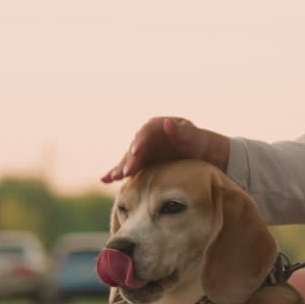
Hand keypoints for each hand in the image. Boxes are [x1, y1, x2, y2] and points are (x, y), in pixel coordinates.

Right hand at [101, 117, 227, 182]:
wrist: (199, 154)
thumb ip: (181, 131)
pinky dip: (116, 173)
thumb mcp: (192, 135)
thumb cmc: (197, 142)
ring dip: (121, 168)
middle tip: (126, 171)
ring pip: (129, 160)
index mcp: (156, 126)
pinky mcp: (141, 164)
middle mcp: (145, 138)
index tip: (137, 151)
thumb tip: (168, 123)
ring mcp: (142, 151)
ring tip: (113, 178)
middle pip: (135, 148)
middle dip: (130, 160)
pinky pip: (127, 168)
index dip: (140, 142)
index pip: (146, 132)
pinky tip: (105, 180)